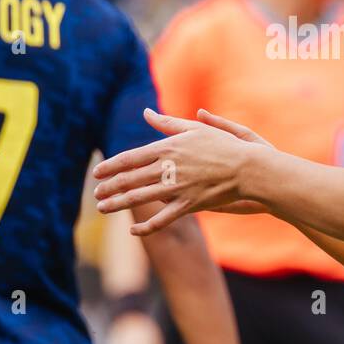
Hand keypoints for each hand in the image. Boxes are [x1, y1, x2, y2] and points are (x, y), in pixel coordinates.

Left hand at [93, 109, 269, 236]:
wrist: (248, 168)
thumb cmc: (223, 145)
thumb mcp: (194, 128)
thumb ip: (167, 123)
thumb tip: (146, 113)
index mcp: (167, 148)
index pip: (130, 158)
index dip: (110, 167)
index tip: (97, 173)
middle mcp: (168, 169)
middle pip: (129, 180)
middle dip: (109, 188)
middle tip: (95, 195)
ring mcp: (177, 189)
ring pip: (140, 199)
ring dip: (118, 204)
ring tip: (103, 208)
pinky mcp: (189, 205)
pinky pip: (163, 219)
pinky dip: (146, 226)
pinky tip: (134, 231)